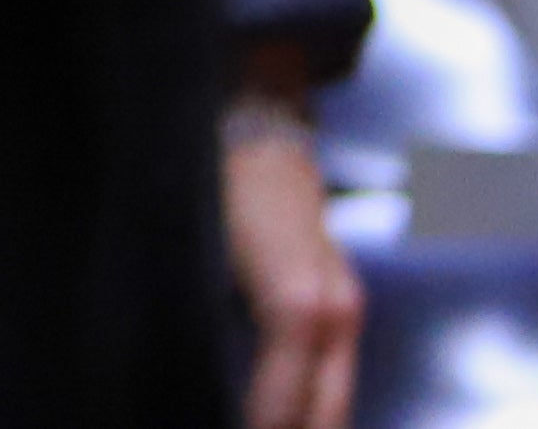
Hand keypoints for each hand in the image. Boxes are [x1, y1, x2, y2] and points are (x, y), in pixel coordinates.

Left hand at [223, 113, 359, 428]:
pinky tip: (284, 418)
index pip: (283, 401)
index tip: (223, 428)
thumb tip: (191, 379)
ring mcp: (346, 309)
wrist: (258, 138)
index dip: (256, 425)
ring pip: (336, 400)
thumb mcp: (196, 256)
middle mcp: (335, 312)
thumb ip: (198, 322)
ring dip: (306, 424)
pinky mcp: (343, 305)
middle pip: (327, 413)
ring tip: (259, 426)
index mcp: (297, 304)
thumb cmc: (214, 193)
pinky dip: (312, 407)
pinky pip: (333, 377)